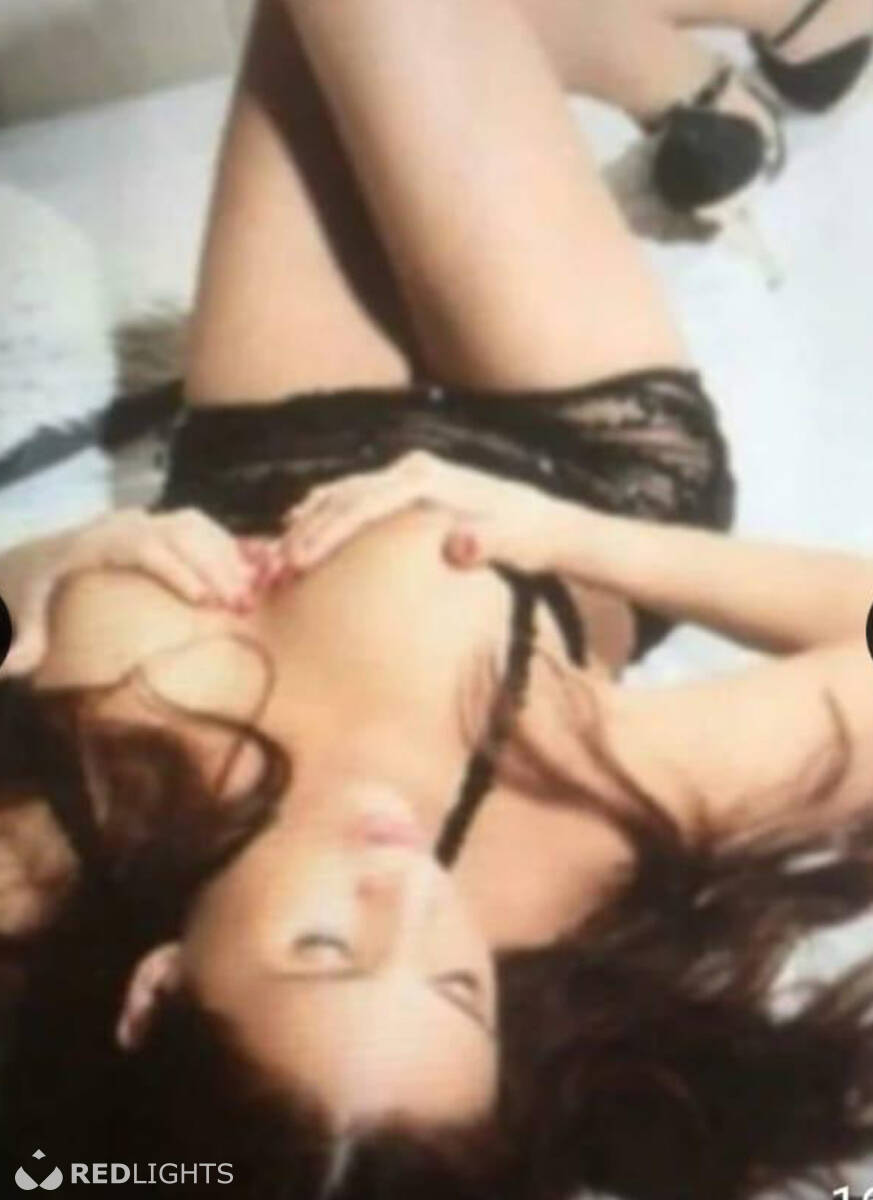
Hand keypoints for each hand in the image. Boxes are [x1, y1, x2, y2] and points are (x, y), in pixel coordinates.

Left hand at [0, 508, 280, 676]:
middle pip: (181, 532)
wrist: (36, 557)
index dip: (176, 570)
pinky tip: (253, 577)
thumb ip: (23, 635)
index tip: (203, 602)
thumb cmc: (35, 586)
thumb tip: (11, 667)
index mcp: (97, 540)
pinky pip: (204, 529)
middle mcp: (127, 523)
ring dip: (229, 556)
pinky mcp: (164, 527)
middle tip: (241, 603)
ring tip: (253, 593)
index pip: (144, 547)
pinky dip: (230, 549)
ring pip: (198, 526)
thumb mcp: (24, 606)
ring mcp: (149, 521)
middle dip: (215, 566)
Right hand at [281, 450, 575, 575]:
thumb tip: (457, 547)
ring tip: (278, 551)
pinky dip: (327, 510)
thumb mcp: (513, 542)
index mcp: (427, 478)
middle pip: (344, 497)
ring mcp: (409, 475)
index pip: (362, 504)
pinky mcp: (409, 488)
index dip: (326, 533)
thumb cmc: (528, 536)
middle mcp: (412, 469)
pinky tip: (303, 523)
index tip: (298, 562)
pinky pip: (356, 496)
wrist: (546, 521)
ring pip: (344, 493)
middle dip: (307, 530)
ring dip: (310, 520)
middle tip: (275, 566)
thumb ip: (485, 543)